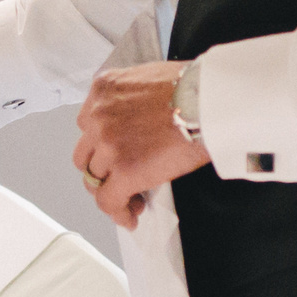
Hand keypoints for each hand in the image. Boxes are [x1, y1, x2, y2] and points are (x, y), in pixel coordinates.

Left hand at [73, 60, 207, 225]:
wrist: (211, 101)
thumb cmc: (195, 89)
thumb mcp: (151, 80)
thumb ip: (132, 102)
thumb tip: (141, 125)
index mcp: (105, 89)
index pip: (88, 125)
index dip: (100, 146)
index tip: (112, 156)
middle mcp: (99, 115)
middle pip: (86, 153)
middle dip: (102, 169)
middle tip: (119, 179)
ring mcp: (108, 143)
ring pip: (94, 179)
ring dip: (110, 191)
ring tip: (130, 200)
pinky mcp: (124, 170)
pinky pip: (109, 201)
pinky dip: (119, 213)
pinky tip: (130, 216)